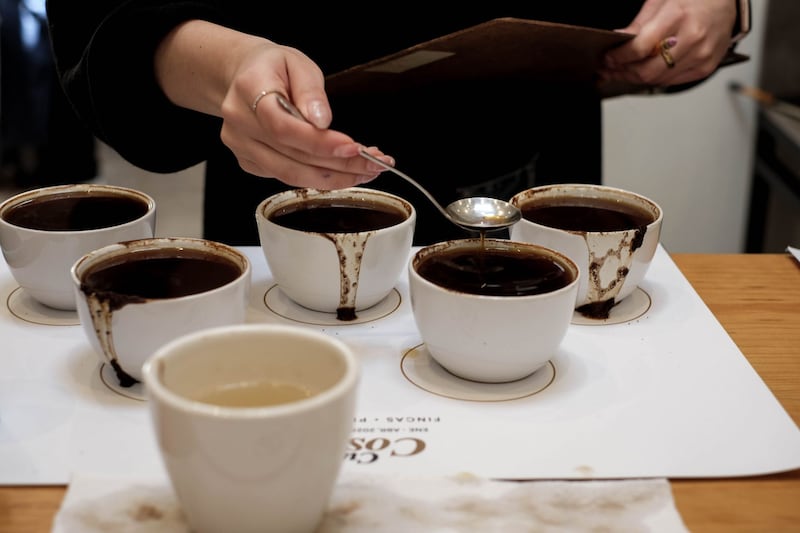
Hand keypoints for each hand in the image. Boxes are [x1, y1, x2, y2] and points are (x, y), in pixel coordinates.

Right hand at [155, 21, 392, 188]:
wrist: (243, 76)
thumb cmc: (274, 67)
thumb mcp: (297, 63)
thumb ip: (310, 91)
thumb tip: (322, 121)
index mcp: (249, 89)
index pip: (283, 126)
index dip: (319, 143)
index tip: (353, 147)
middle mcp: (239, 123)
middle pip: (291, 156)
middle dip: (339, 164)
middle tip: (374, 163)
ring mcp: (241, 146)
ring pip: (290, 174)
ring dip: (334, 177)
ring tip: (366, 171)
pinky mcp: (249, 162)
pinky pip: (287, 177)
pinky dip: (319, 177)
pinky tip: (345, 169)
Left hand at [599, 0, 736, 86]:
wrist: (727, 2)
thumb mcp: (661, 1)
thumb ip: (639, 24)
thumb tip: (617, 40)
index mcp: (678, 16)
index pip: (640, 48)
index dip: (619, 57)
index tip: (607, 58)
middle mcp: (692, 38)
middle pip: (647, 70)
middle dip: (623, 72)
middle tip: (608, 70)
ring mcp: (701, 55)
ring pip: (657, 79)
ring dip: (635, 78)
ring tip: (621, 71)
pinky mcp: (706, 67)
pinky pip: (672, 81)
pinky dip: (654, 79)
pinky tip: (644, 72)